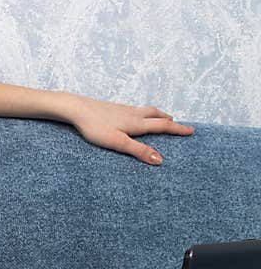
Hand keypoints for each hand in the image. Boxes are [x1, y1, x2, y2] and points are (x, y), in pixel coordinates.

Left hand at [62, 93, 193, 164]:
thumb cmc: (95, 126)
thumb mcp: (118, 142)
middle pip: (156, 115)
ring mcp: (123, 109)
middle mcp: (133, 114)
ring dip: (157, 115)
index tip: (191, 131)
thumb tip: (160, 160)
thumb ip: (138, 150)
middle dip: (169, 120)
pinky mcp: (113, 108)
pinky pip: (135, 110)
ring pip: (146, 110)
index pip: (163, 126)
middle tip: (178, 123)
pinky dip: (143, 113)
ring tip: (160, 118)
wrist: (76, 109)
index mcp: (137, 123)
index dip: (178, 129)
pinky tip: (135, 116)